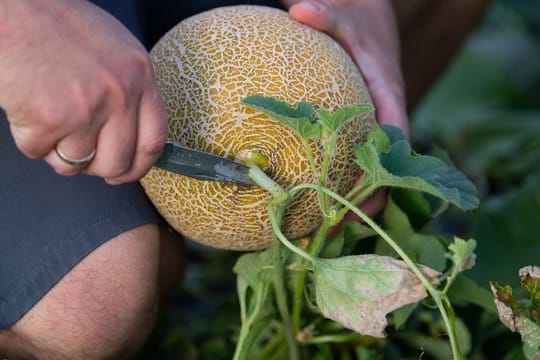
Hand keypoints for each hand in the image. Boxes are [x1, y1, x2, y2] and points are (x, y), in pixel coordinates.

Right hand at [0, 0, 167, 183]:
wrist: (11, 9)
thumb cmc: (56, 24)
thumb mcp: (115, 50)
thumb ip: (130, 89)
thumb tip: (133, 133)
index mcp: (140, 75)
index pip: (154, 140)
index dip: (140, 166)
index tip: (127, 172)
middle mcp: (120, 95)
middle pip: (117, 164)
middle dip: (96, 169)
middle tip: (82, 156)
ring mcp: (87, 109)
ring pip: (75, 164)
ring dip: (58, 151)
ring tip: (48, 117)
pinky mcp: (50, 120)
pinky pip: (39, 152)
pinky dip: (30, 138)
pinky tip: (28, 107)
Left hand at [282, 0, 407, 216]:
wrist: (372, 21)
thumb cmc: (361, 22)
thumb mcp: (346, 15)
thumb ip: (327, 15)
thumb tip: (301, 11)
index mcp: (389, 95)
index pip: (394, 139)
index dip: (385, 172)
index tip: (367, 200)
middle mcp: (384, 117)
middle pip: (383, 168)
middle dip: (365, 199)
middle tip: (336, 228)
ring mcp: (372, 126)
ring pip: (367, 169)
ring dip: (348, 197)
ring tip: (318, 224)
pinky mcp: (358, 129)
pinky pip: (348, 157)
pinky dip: (332, 176)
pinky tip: (302, 191)